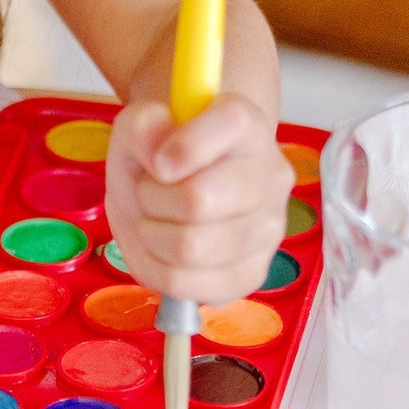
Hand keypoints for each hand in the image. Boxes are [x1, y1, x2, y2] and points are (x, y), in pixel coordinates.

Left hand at [104, 93, 292, 305]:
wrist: (168, 190)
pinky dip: (156, 268)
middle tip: (152, 192)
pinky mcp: (250, 275)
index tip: (160, 160)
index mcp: (248, 128)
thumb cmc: (158, 154)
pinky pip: (185, 284)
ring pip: (189, 248)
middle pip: (199, 200)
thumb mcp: (137, 126)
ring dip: (152, 235)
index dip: (184, 146)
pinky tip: (162, 250)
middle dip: (153, 199)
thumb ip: (143, 127)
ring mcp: (269, 231)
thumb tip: (160, 159)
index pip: (232, 124)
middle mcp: (271, 177)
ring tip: (159, 219)